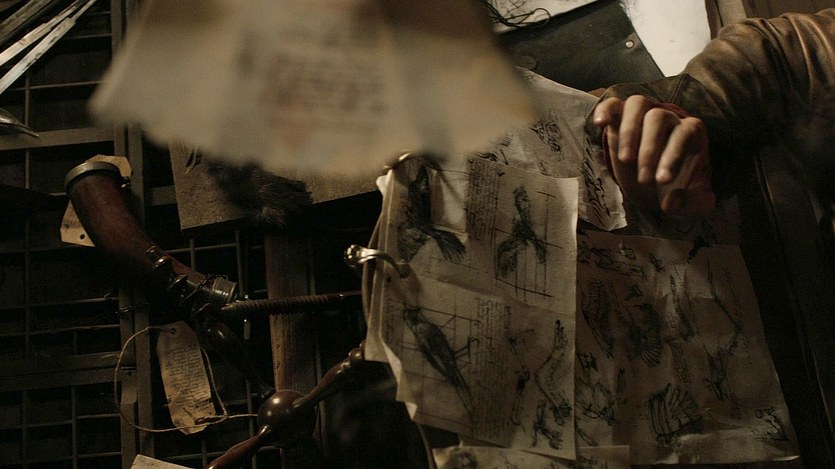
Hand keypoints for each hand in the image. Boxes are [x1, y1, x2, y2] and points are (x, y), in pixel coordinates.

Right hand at [592, 95, 715, 216]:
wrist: (657, 187)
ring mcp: (644, 115)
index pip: (685, 132)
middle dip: (649, 149)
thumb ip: (692, 205)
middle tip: (643, 180)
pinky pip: (614, 104)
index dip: (674, 155)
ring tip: (625, 159)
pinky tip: (600, 124)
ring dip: (629, 131)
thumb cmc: (678, 190)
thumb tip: (671, 201)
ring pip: (638, 104)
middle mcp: (669, 118)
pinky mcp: (620, 119)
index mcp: (692, 133)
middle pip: (658, 117)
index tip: (662, 181)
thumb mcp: (694, 205)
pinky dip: (606, 109)